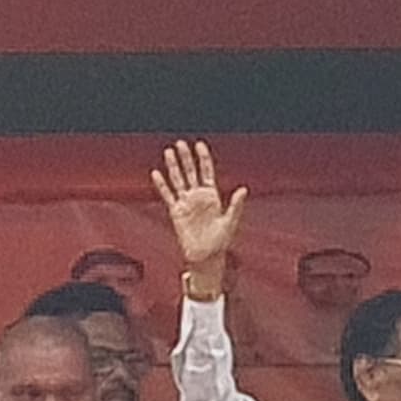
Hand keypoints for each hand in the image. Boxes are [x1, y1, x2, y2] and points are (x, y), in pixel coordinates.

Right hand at [151, 138, 243, 274]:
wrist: (206, 257)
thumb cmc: (221, 241)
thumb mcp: (230, 221)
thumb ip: (236, 205)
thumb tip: (243, 189)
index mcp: (212, 196)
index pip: (206, 172)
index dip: (203, 158)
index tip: (199, 145)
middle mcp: (198, 196)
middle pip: (190, 172)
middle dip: (186, 158)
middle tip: (181, 143)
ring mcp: (186, 203)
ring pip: (177, 180)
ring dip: (173, 166)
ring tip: (169, 151)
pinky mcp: (176, 212)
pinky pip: (167, 195)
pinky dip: (161, 184)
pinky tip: (156, 173)